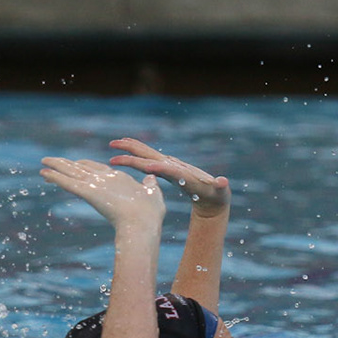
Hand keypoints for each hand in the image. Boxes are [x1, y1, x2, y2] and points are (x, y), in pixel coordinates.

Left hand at [41, 156, 164, 236]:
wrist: (142, 222)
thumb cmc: (150, 214)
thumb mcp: (152, 195)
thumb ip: (149, 186)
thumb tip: (150, 179)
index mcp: (119, 178)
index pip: (97, 168)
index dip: (85, 165)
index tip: (76, 164)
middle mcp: (105, 177)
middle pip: (81, 167)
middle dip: (67, 164)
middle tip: (54, 161)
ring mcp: (96, 184)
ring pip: (71, 172)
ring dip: (56, 166)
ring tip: (43, 161)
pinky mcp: (88, 193)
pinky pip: (67, 183)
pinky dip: (55, 177)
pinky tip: (43, 172)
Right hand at [108, 138, 229, 216]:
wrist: (214, 191)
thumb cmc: (215, 193)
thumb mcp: (219, 190)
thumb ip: (220, 185)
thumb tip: (223, 182)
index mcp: (183, 172)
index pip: (169, 169)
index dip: (159, 167)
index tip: (145, 165)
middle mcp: (174, 165)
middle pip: (151, 155)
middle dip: (134, 150)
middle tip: (114, 144)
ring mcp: (168, 165)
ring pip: (146, 154)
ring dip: (130, 149)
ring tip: (113, 144)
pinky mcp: (165, 168)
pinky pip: (146, 161)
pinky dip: (134, 156)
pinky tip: (123, 155)